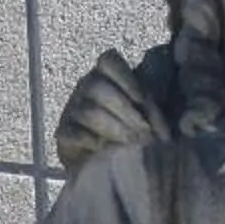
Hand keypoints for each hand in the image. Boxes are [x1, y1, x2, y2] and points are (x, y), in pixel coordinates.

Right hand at [54, 49, 170, 167]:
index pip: (109, 60)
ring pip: (87, 111)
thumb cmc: (131, 130)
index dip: (125, 78)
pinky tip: (105, 150)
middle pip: (97, 86)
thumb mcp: (146, 113)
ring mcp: (71, 110)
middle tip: (145, 131)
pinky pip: (72, 133)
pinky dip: (90, 141)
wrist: (106, 163)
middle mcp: (85, 87)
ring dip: (114, 128)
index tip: (142, 100)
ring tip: (133, 143)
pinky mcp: (62, 134)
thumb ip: (153, 105)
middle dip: (125, 110)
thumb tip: (161, 110)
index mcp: (106, 75)